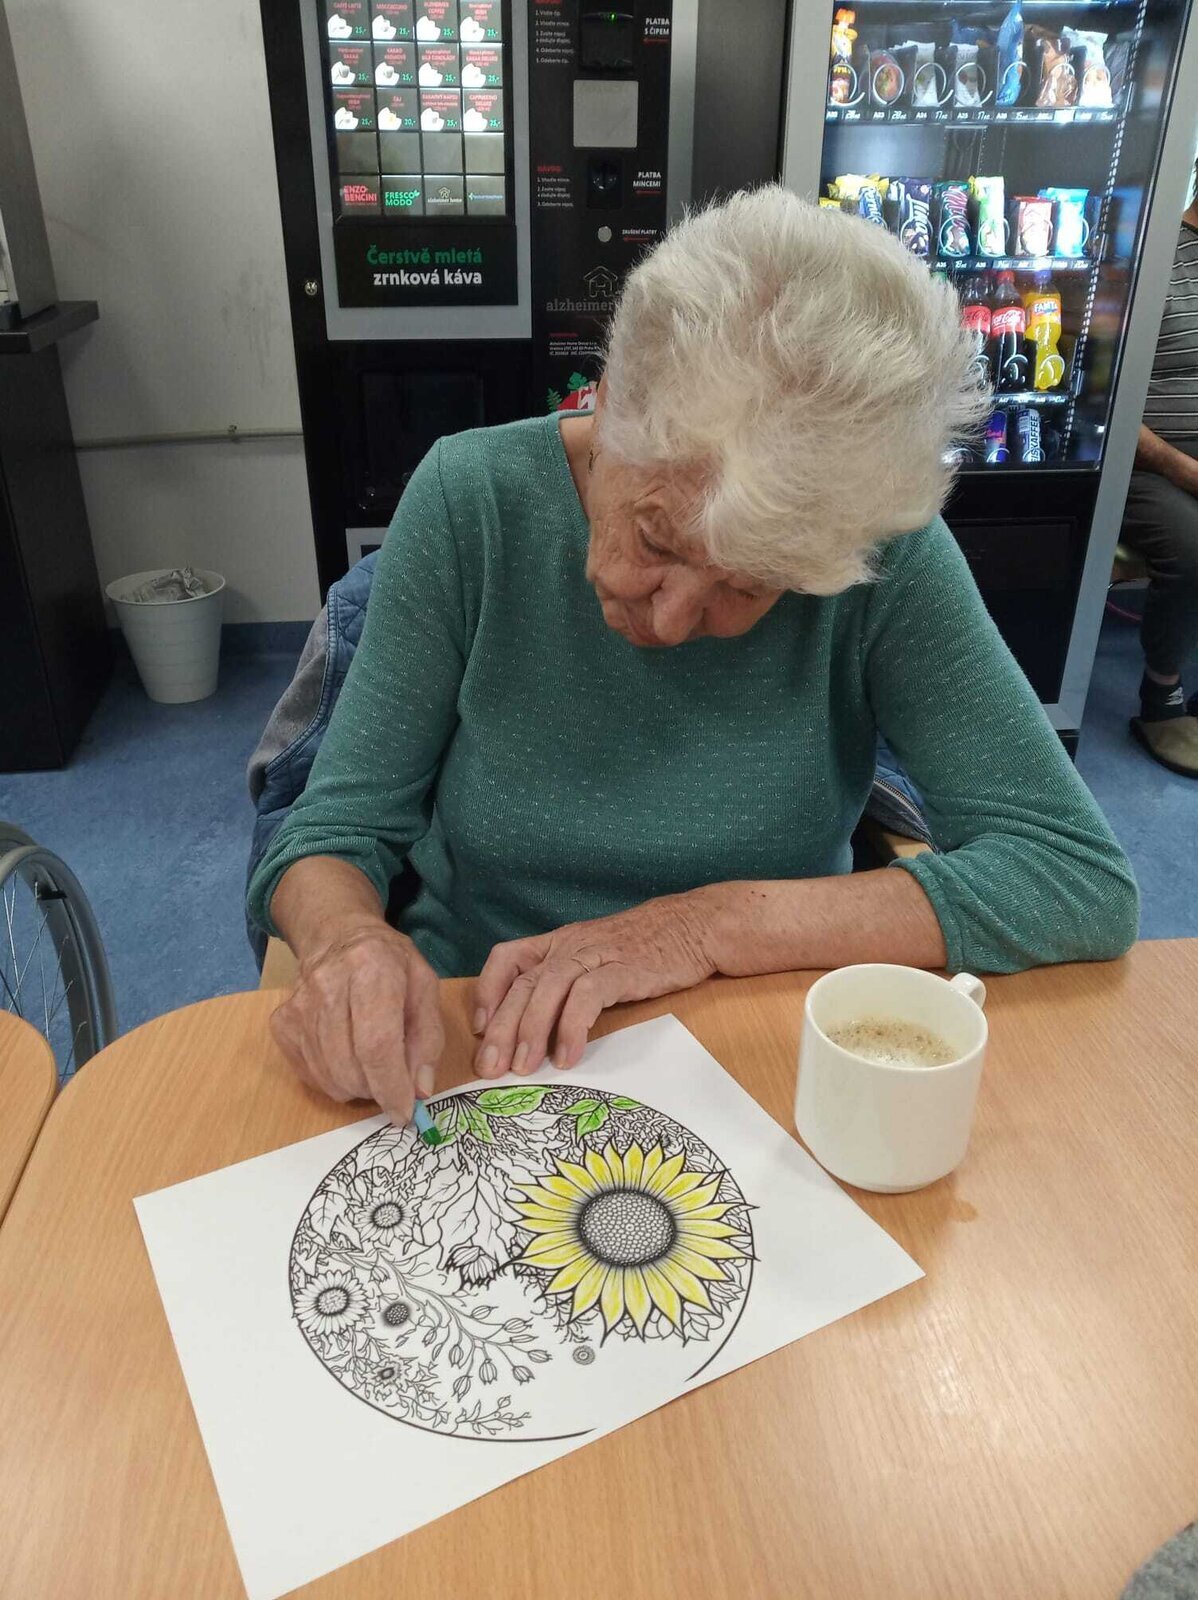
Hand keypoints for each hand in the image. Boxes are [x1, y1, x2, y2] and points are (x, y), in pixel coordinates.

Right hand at [270, 921, 443, 1123]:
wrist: (337, 936)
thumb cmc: (390, 963)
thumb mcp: (425, 987)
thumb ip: (428, 1037)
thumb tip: (419, 1091)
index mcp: (372, 969)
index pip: (376, 1044)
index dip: (391, 1086)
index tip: (404, 1113)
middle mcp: (328, 985)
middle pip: (349, 1066)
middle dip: (377, 1090)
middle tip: (393, 1084)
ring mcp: (298, 1006)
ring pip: (328, 1076)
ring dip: (356, 1087)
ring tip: (372, 1066)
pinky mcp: (282, 1023)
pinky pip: (310, 1075)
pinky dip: (334, 1080)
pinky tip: (347, 1058)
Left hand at [472, 893, 716, 1077]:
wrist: (695, 926)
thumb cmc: (645, 949)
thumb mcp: (596, 959)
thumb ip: (568, 986)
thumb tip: (537, 1031)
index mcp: (559, 944)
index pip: (507, 958)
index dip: (487, 991)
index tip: (480, 1030)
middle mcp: (570, 947)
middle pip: (523, 984)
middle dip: (502, 1028)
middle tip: (488, 1068)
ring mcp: (595, 955)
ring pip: (549, 988)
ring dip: (531, 1031)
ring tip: (523, 1068)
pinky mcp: (623, 968)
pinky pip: (588, 996)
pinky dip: (573, 1027)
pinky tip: (568, 1056)